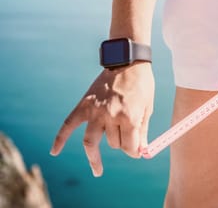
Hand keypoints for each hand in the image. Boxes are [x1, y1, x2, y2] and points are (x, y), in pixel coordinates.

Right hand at [50, 61, 154, 176]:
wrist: (127, 62)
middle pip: (113, 144)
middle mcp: (111, 116)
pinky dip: (59, 139)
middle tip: (125, 139)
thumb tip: (141, 151)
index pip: (129, 147)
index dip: (134, 151)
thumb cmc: (142, 85)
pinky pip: (68, 125)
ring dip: (96, 154)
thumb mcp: (148, 108)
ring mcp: (95, 111)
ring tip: (97, 168)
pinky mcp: (84, 105)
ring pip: (91, 142)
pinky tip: (55, 151)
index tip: (137, 151)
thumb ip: (142, 131)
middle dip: (121, 144)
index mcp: (129, 117)